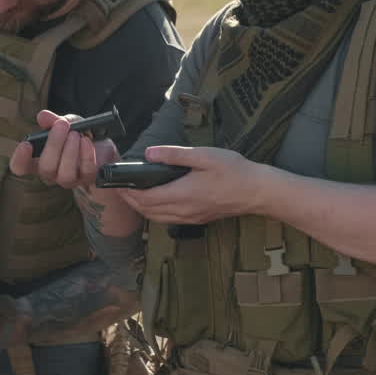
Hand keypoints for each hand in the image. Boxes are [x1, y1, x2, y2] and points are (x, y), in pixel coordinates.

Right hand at [8, 110, 118, 188]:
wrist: (103, 145)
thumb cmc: (78, 135)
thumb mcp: (67, 123)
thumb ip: (54, 120)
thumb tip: (43, 116)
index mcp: (39, 159)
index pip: (21, 167)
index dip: (20, 159)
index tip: (26, 144)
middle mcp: (52, 173)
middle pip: (45, 169)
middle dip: (53, 145)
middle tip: (61, 126)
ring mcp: (69, 179)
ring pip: (65, 175)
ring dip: (70, 151)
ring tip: (76, 134)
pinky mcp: (88, 179)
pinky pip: (85, 171)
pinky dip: (86, 154)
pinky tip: (87, 141)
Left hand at [116, 145, 262, 224]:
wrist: (258, 192)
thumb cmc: (234, 171)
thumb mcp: (204, 156)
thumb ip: (174, 155)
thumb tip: (148, 154)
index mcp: (182, 194)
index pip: (145, 198)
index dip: (128, 193)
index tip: (117, 183)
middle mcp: (183, 210)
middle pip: (148, 211)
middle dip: (131, 202)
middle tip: (120, 189)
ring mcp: (191, 217)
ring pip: (157, 218)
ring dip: (142, 209)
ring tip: (134, 195)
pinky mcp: (198, 219)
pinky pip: (169, 220)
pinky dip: (156, 213)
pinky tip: (157, 202)